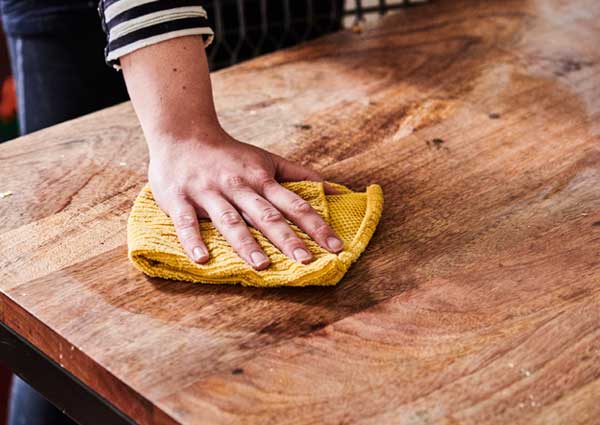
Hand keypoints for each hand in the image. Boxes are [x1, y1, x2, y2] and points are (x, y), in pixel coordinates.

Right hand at [148, 127, 343, 268]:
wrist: (182, 133)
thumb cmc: (231, 154)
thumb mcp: (267, 160)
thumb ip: (300, 175)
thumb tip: (338, 190)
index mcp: (261, 179)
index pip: (294, 205)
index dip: (317, 225)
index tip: (337, 246)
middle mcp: (238, 186)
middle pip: (266, 215)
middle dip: (287, 238)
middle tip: (306, 261)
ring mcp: (208, 192)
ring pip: (230, 219)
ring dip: (245, 243)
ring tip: (262, 265)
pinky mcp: (179, 198)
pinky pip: (187, 222)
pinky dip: (193, 240)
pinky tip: (202, 259)